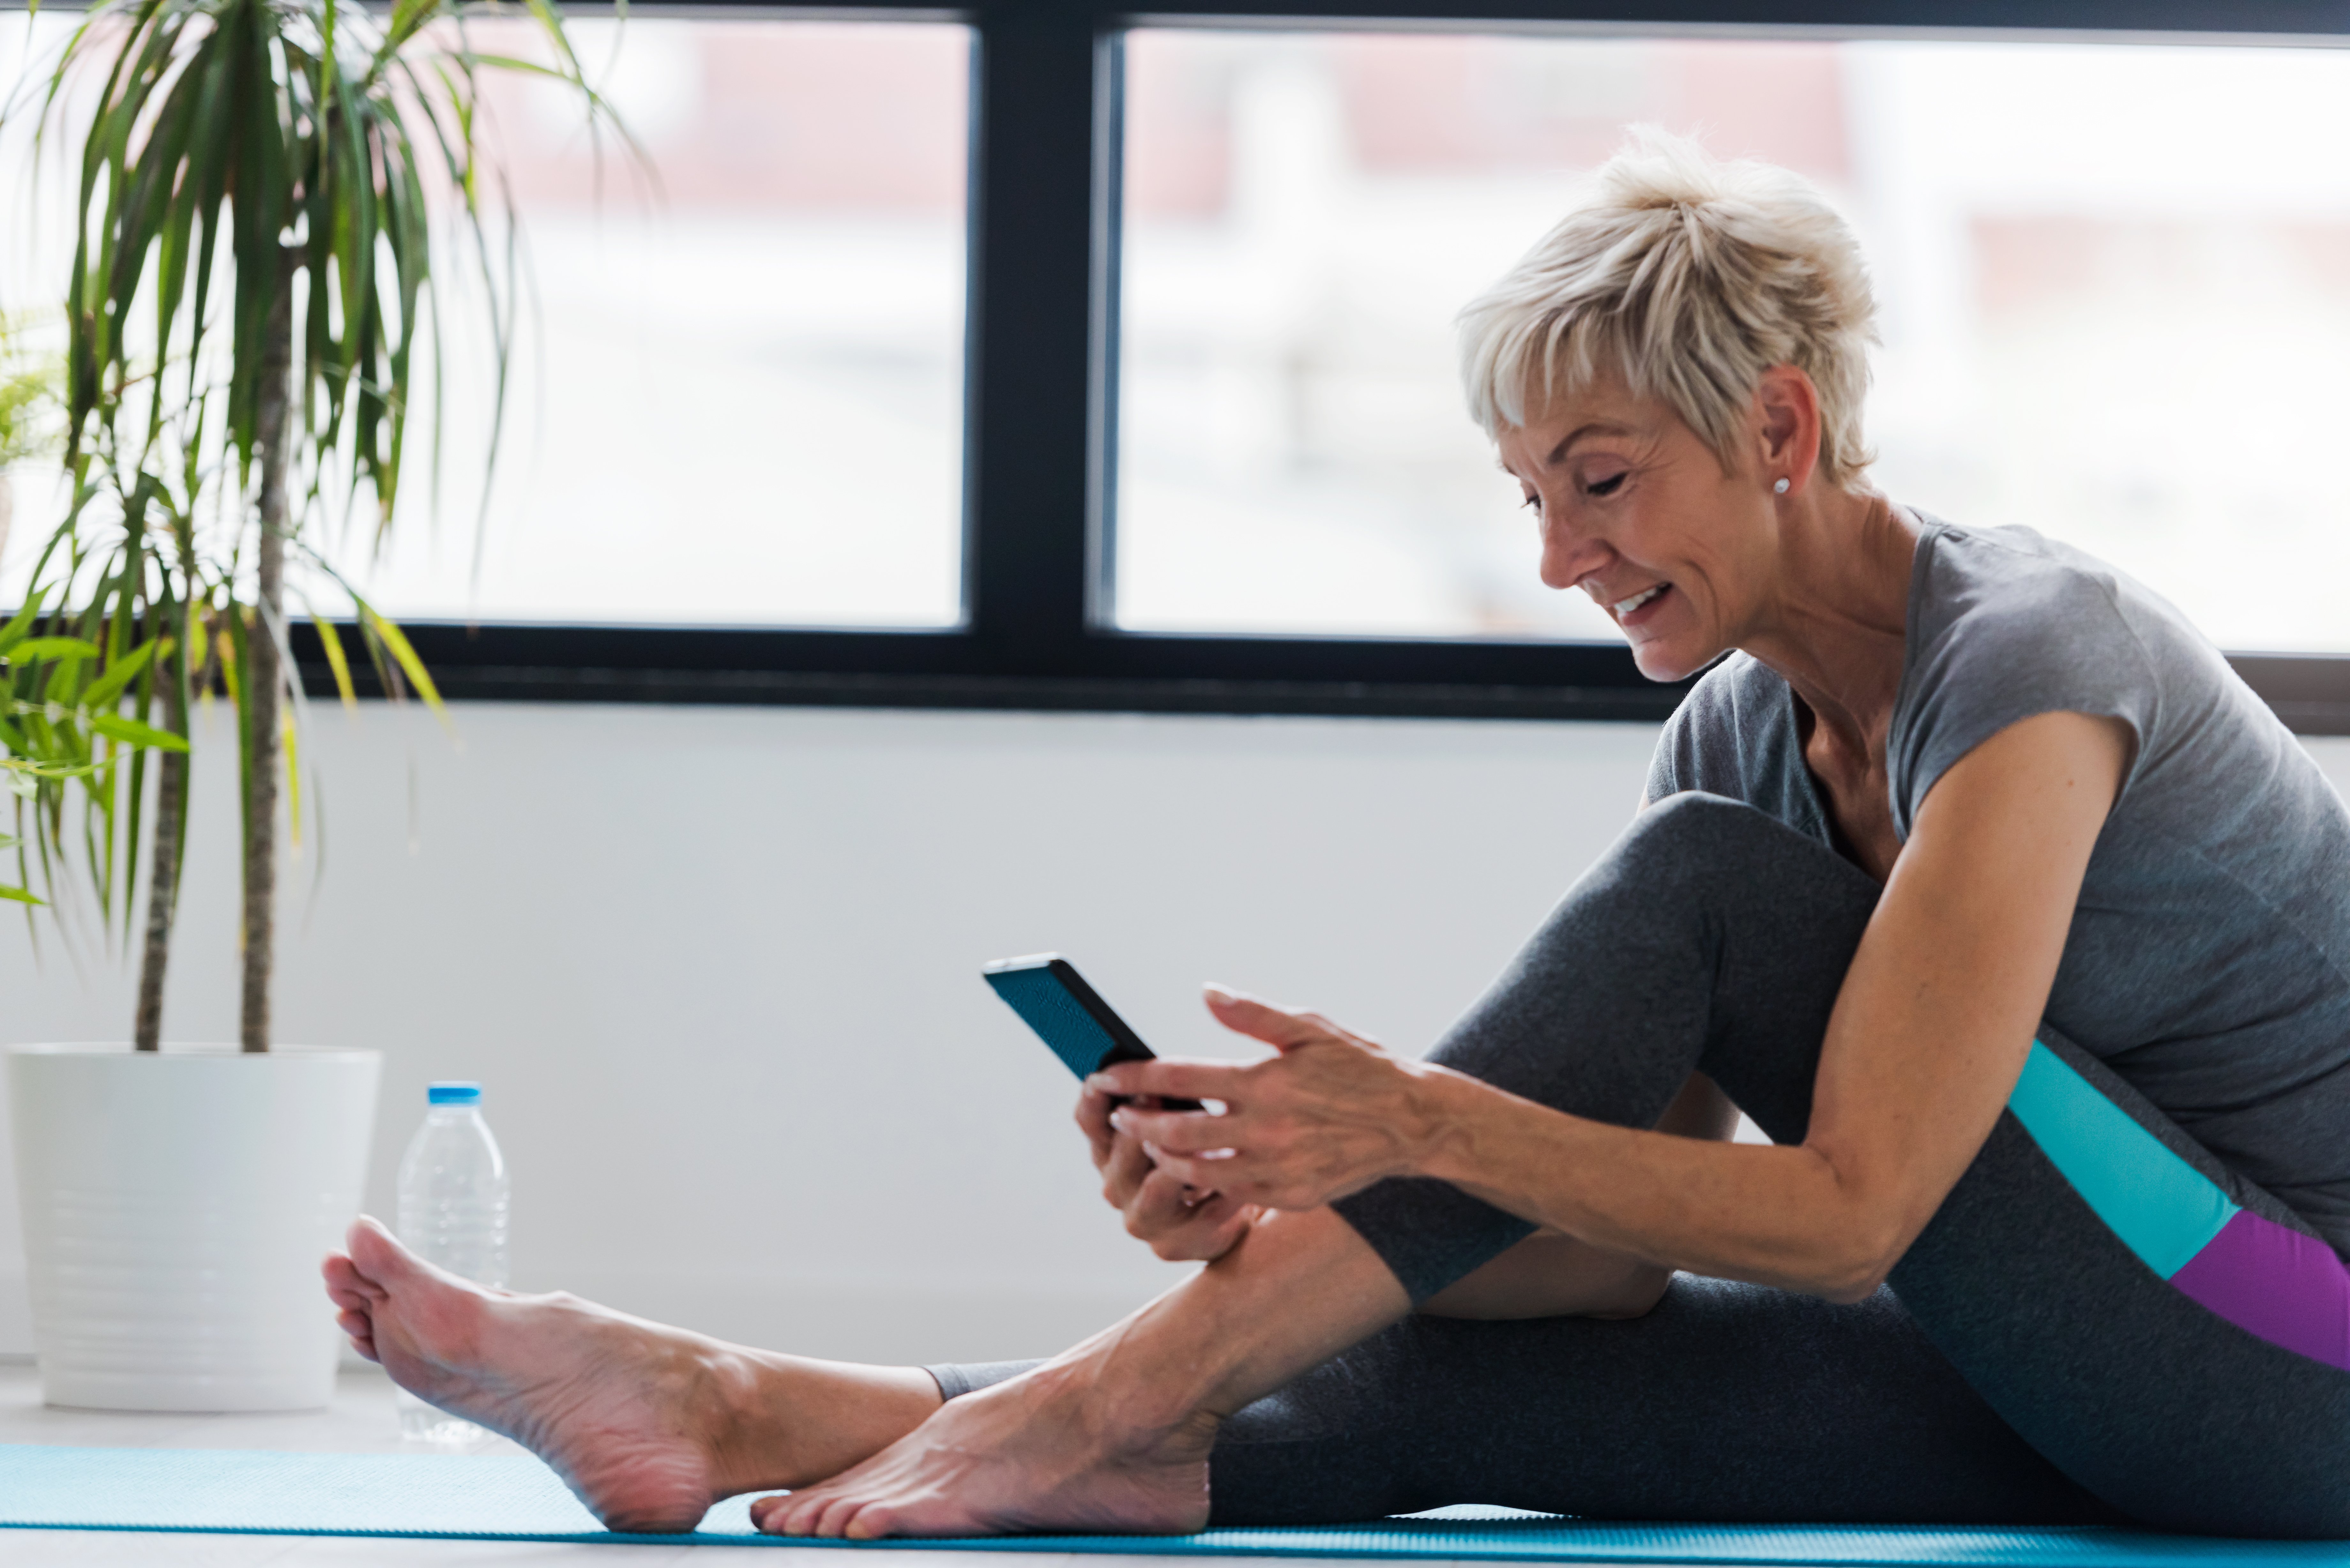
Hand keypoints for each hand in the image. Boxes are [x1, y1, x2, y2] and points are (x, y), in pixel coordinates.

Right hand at [1077, 1081, 1259, 1261]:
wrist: (1224, 1216)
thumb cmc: (1198, 1154)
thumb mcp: (1175, 1121)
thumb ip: (1159, 1098)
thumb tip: (1159, 1070)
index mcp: (1109, 1150)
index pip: (1090, 1120)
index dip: (1095, 1097)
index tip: (1106, 1075)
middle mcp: (1116, 1186)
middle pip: (1122, 1152)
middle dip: (1141, 1121)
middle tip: (1158, 1093)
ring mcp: (1141, 1218)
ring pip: (1157, 1186)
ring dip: (1183, 1160)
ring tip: (1211, 1139)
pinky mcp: (1170, 1245)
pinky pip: (1201, 1213)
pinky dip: (1223, 1193)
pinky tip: (1242, 1177)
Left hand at [1089, 987, 1447, 1211]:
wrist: (1412, 1122)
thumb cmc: (1359, 1067)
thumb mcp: (1310, 1027)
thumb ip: (1253, 1014)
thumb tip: (1205, 993)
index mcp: (1266, 1080)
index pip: (1179, 1080)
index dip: (1133, 1078)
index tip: (1103, 1075)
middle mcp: (1267, 1128)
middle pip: (1177, 1134)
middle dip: (1138, 1125)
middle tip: (1118, 1117)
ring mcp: (1278, 1167)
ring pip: (1197, 1171)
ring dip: (1163, 1158)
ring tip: (1150, 1143)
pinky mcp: (1291, 1195)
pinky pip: (1231, 1193)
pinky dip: (1204, 1182)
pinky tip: (1192, 1169)